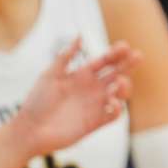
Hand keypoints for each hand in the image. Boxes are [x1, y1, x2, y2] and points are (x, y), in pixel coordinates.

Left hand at [13, 37, 140, 156]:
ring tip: (119, 82)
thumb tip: (80, 36)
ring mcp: (95, 105)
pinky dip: (118, 108)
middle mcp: (92, 89)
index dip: (116, 53)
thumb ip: (65, 56)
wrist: (29, 130)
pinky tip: (112, 102)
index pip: (105, 61)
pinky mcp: (95, 122)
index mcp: (82, 75)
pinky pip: (113, 115)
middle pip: (117, 73)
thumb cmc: (36, 102)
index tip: (124, 46)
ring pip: (119, 93)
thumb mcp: (50, 75)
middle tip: (138, 56)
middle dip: (128, 64)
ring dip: (124, 86)